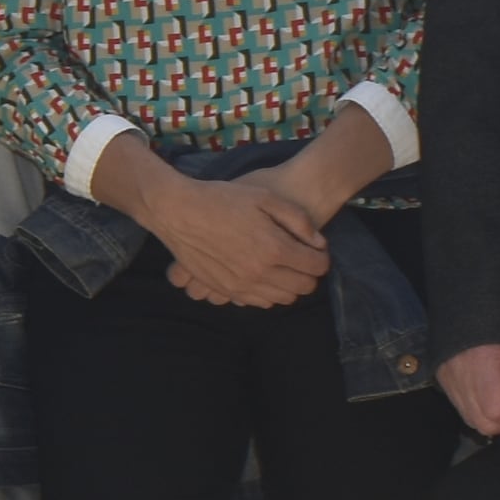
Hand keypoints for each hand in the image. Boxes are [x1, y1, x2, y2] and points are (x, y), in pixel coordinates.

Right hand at [134, 170, 331, 309]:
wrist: (178, 211)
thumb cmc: (222, 199)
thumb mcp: (265, 197)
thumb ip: (298, 220)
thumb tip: (318, 243)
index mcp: (274, 248)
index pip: (317, 267)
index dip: (321, 258)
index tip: (315, 249)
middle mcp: (260, 273)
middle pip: (304, 287)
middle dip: (310, 274)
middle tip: (302, 259)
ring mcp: (241, 285)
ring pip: (283, 299)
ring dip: (290, 285)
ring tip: (283, 267)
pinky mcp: (225, 290)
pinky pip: (258, 302)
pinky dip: (268, 293)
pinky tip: (263, 276)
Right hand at [440, 341, 499, 438]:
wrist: (477, 303)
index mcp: (483, 367)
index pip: (497, 413)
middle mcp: (460, 378)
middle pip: (483, 423)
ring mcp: (449, 380)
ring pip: (471, 419)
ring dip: (492, 417)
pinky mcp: (444, 379)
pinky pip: (462, 406)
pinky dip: (479, 407)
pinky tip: (491, 392)